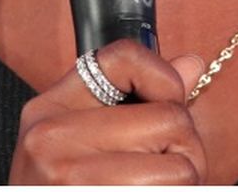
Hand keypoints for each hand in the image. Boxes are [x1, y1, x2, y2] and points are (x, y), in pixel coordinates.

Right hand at [8, 41, 207, 184]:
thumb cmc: (60, 190)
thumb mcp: (74, 140)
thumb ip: (129, 99)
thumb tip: (190, 64)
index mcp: (47, 111)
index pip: (121, 59)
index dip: (162, 78)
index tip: (166, 101)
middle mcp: (51, 140)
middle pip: (170, 118)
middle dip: (183, 146)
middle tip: (163, 167)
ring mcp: (73, 180)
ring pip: (182, 166)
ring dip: (184, 182)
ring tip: (154, 189)